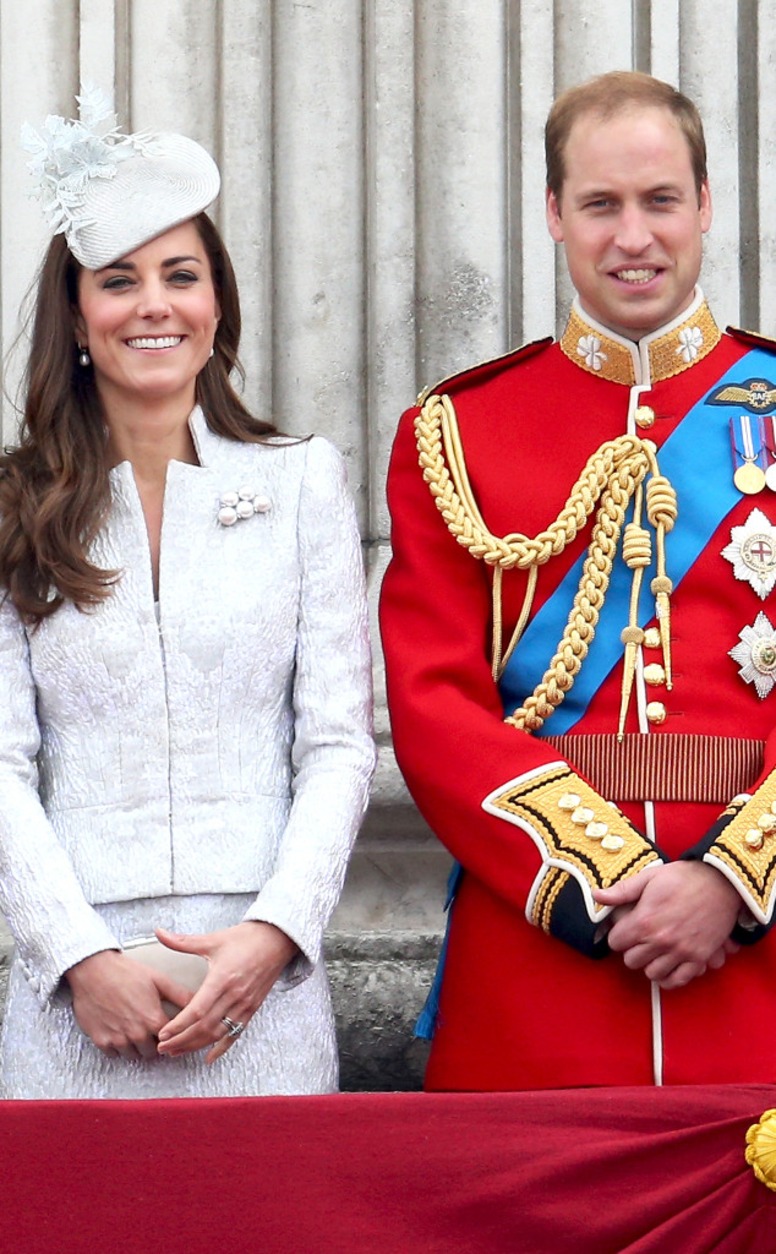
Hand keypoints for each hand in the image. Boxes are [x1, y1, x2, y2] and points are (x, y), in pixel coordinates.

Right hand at [65, 949, 193, 1060]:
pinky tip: (120, 1031)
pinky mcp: (100, 1041)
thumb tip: (200, 1002)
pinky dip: (118, 1046)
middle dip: (154, 1043)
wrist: (93, 970)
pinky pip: (114, 1054)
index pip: (170, 1041)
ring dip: (136, 1046)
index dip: (172, 1036)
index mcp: (152, 1019)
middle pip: (152, 1052)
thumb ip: (180, 995)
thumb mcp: (158, 979)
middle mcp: (135, 1033)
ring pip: (133, 1055)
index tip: (170, 1031)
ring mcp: (117, 1039)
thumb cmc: (125, 972)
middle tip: (151, 1031)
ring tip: (135, 1030)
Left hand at [155, 921, 298, 1062]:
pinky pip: (235, 1034)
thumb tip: (158, 932)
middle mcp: (234, 995)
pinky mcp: (252, 1009)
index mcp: (222, 978)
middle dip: (181, 1040)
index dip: (179, 1025)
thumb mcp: (213, 939)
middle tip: (162, 1048)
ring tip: (176, 1052)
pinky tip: (208, 1057)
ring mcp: (244, 1004)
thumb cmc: (245, 938)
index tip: (162, 1034)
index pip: (197, 1010)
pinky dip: (221, 1048)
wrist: (277, 940)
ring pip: (218, 1034)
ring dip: (196, 1046)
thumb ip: (183, 941)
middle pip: (205, 1026)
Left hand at [593, 862, 741, 988]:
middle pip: (631, 961)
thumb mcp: (649, 878)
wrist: (721, 883)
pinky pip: (677, 980)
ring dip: (650, 964)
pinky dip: (669, 977)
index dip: (617, 935)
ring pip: (652, 974)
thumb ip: (621, 891)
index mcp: (644, 921)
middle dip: (632, 950)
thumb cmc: (683, 877)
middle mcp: (661, 940)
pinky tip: (667, 966)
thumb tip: (596, 895)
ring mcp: (681, 952)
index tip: (625, 929)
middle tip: (640, 940)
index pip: (615, 942)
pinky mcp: (698, 958)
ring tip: (654, 952)